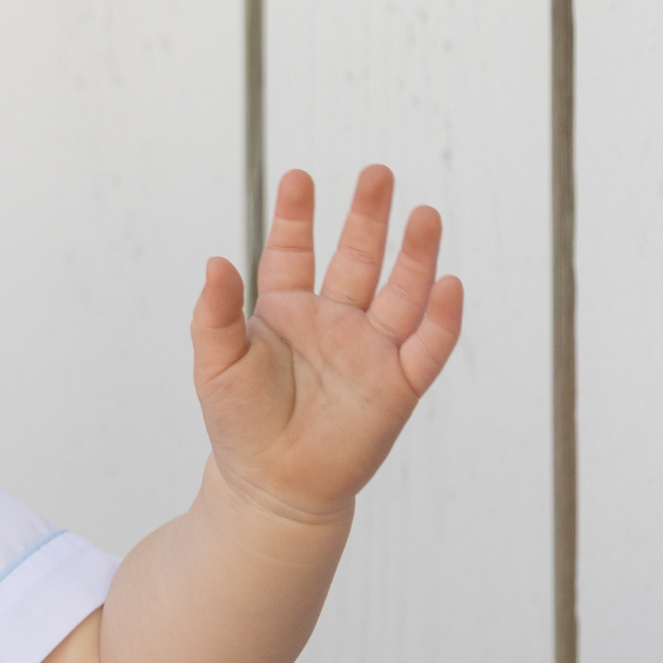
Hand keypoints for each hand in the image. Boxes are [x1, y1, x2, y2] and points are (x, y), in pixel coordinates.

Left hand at [190, 166, 463, 522]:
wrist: (270, 487)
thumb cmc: (240, 426)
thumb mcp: (217, 366)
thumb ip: (216, 315)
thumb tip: (214, 261)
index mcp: (287, 311)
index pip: (294, 252)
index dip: (295, 217)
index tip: (297, 179)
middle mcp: (334, 321)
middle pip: (357, 258)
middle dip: (367, 217)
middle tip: (376, 174)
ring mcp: (370, 350)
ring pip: (400, 293)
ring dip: (415, 256)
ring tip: (423, 215)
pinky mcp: (398, 386)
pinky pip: (427, 348)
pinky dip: (440, 319)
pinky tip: (447, 285)